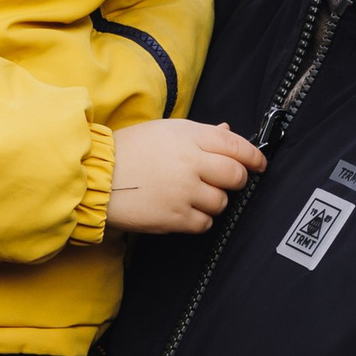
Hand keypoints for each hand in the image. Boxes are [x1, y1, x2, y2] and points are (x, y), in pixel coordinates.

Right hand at [104, 118, 266, 236]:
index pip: (236, 145)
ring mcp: (184, 191)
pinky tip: (183, 210)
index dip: (253, 156)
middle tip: (225, 182)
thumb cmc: (128, 151)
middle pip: (235, 176)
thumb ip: (200, 134)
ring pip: (221, 202)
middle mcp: (191, 162)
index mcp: (190, 137)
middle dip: (235, 181)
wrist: (96, 176)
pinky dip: (199, 219)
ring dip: (214, 201)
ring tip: (192, 195)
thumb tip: (228, 131)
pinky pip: (204, 223)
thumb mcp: (165, 132)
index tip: (259, 164)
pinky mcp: (174, 216)